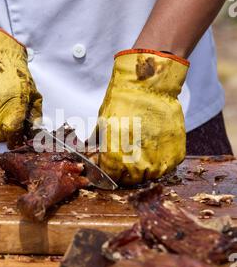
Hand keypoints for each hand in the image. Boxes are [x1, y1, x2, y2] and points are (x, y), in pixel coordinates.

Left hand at [97, 50, 188, 184]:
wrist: (149, 86)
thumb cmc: (123, 102)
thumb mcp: (103, 122)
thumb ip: (98, 142)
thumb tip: (90, 151)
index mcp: (117, 159)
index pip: (112, 178)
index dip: (110, 172)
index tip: (112, 166)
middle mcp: (139, 164)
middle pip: (132, 180)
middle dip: (127, 171)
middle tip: (129, 156)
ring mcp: (160, 161)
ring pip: (151, 175)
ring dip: (146, 167)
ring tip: (143, 150)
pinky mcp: (176, 154)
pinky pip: (167, 166)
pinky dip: (162, 160)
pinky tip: (156, 146)